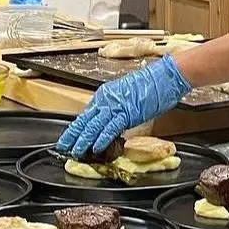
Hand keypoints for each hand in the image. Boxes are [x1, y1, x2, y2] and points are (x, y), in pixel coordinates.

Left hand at [56, 55, 191, 156]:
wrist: (164, 77)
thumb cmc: (152, 85)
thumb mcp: (129, 96)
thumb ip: (118, 109)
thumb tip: (115, 122)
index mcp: (105, 95)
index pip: (86, 114)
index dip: (76, 128)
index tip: (70, 137)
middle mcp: (106, 100)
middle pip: (84, 120)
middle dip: (72, 136)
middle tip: (63, 147)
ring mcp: (114, 106)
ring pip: (92, 126)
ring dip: (83, 141)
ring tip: (75, 152)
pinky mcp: (125, 113)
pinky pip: (109, 129)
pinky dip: (101, 139)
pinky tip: (95, 148)